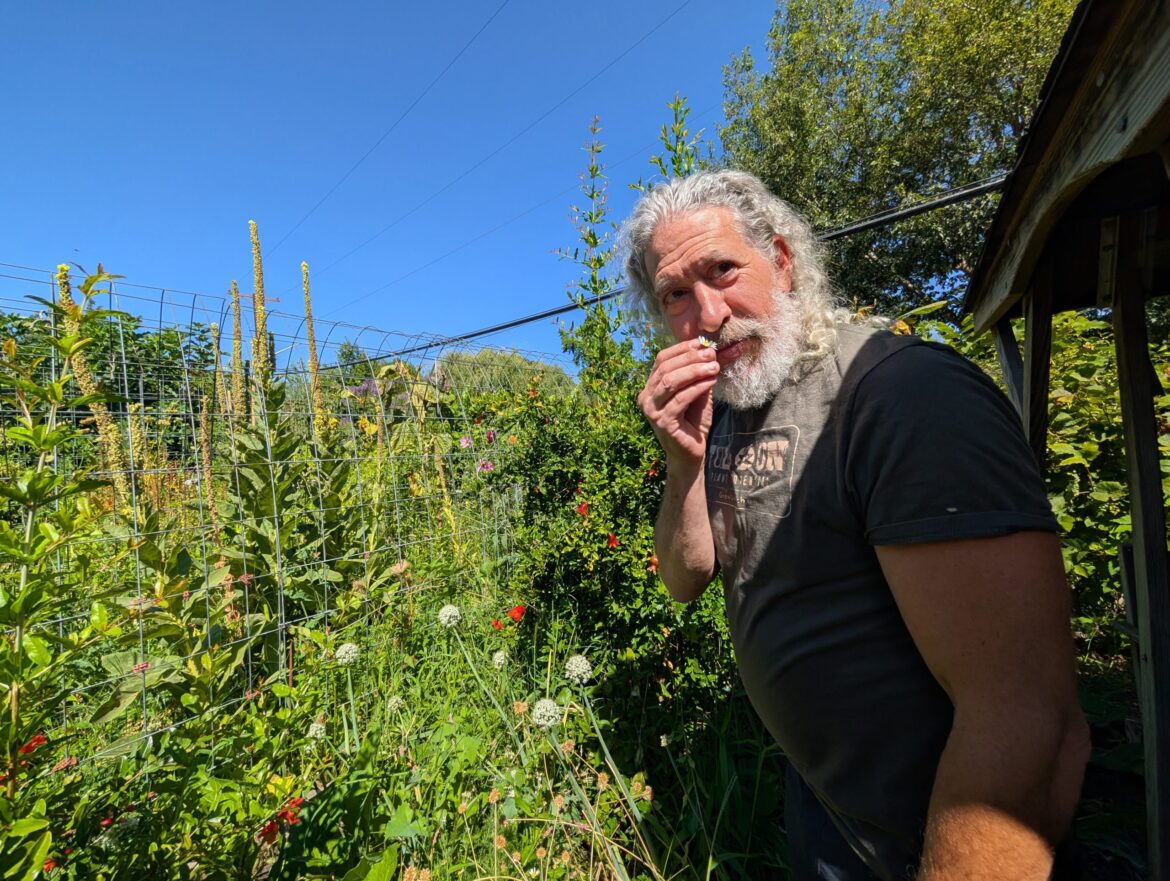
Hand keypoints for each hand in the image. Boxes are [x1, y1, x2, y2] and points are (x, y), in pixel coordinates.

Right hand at [637, 339, 719, 463]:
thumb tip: (711, 350)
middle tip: (711, 353)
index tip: (702, 343)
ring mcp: (651, 410)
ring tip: (714, 366)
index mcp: (651, 387)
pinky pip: (680, 399)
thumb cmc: (693, 422)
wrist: (691, 453)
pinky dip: (697, 387)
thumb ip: (699, 374)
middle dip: (690, 358)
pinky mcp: (663, 422)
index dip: (681, 349)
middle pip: (665, 368)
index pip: (661, 359)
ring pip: (670, 381)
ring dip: (694, 370)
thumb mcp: (697, 392)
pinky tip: (711, 382)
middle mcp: (646, 397)